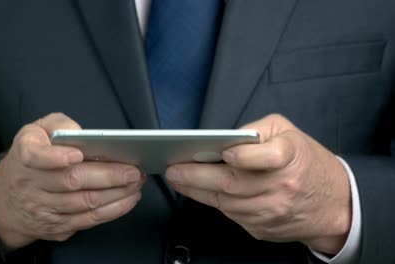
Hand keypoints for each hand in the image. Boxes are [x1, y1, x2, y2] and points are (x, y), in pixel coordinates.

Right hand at [0, 113, 144, 248]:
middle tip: (133, 171)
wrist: (4, 201)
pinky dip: (112, 210)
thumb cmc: (30, 157)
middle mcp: (31, 184)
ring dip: (116, 194)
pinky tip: (128, 199)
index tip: (77, 155)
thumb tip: (81, 133)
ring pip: (84, 204)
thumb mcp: (36, 131)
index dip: (56, 157)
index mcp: (25, 155)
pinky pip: (88, 220)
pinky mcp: (56, 226)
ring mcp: (43, 208)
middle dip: (108, 176)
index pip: (35, 156)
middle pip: (72, 182)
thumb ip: (59, 125)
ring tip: (136, 183)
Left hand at [166, 114, 350, 254]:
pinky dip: (213, 202)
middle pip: (233, 184)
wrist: (333, 203)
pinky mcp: (263, 228)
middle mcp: (282, 188)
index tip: (223, 152)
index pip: (267, 158)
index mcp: (290, 158)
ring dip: (197, 191)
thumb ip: (256, 130)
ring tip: (179, 178)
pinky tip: (199, 191)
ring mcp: (271, 211)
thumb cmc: (307, 163)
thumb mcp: (288, 132)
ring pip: (226, 203)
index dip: (243, 156)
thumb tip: (224, 139)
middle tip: (174, 170)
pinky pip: (230, 215)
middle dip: (196, 177)